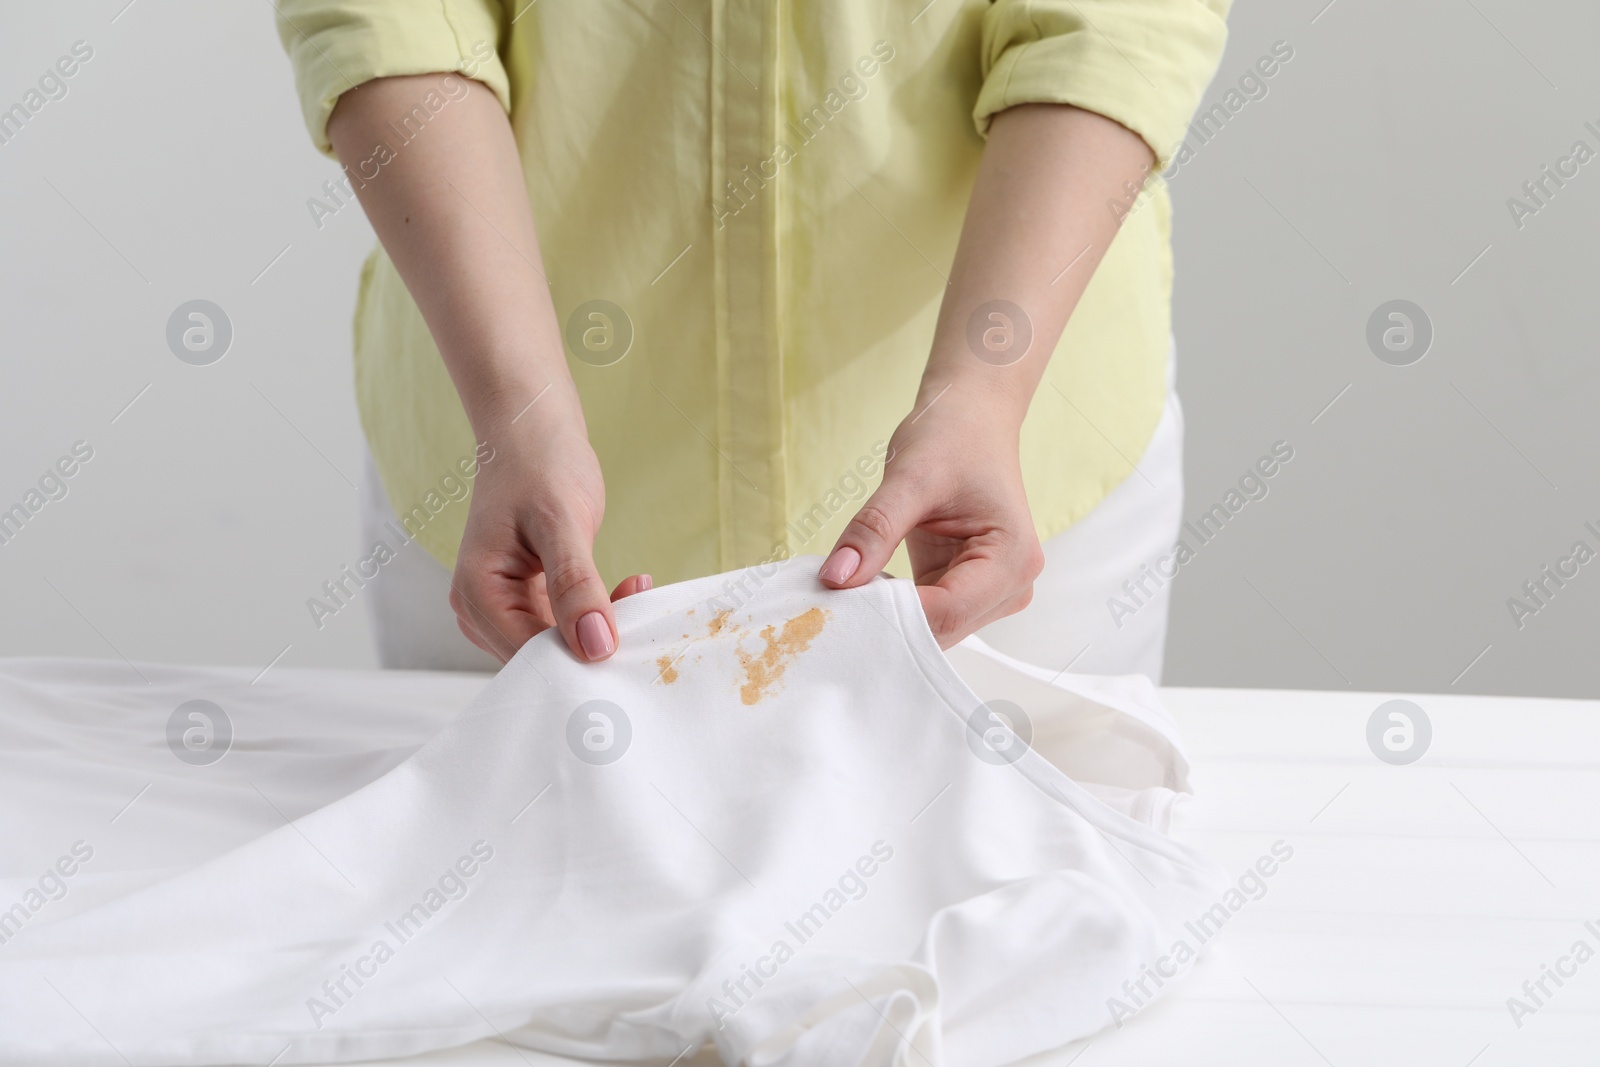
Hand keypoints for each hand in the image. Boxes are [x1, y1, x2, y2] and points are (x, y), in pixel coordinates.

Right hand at [449, 404, 648, 663]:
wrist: (532, 432)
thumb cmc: (540, 465)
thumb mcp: (562, 522)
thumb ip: (576, 585)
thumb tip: (595, 647)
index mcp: (476, 595)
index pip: (530, 658)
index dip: (580, 660)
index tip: (632, 644)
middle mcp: (481, 611)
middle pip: (543, 660)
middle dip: (595, 645)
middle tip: (643, 612)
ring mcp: (504, 608)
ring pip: (560, 647)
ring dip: (603, 629)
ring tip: (639, 591)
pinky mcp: (529, 601)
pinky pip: (567, 628)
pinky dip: (601, 614)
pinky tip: (630, 586)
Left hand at [818, 397, 1043, 647]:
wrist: (971, 417)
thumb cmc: (953, 436)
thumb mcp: (908, 479)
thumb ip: (872, 531)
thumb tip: (835, 578)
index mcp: (1012, 558)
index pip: (945, 612)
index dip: (889, 615)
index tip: (837, 606)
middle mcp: (1012, 584)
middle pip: (940, 628)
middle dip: (886, 620)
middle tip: (829, 604)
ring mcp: (992, 592)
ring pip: (930, 629)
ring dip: (887, 616)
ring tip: (845, 591)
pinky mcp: (968, 590)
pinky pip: (925, 614)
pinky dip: (892, 606)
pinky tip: (864, 586)